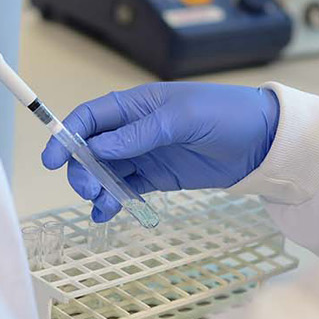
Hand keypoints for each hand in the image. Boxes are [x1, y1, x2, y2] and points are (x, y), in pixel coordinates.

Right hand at [41, 82, 280, 219]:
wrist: (265, 142)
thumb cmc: (226, 115)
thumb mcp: (183, 118)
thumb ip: (140, 134)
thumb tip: (98, 147)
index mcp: (137, 105)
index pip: (91, 117)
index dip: (66, 134)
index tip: (53, 159)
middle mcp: (135, 129)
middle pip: (91, 148)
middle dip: (81, 168)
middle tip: (88, 188)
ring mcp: (146, 154)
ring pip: (106, 171)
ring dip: (95, 187)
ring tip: (101, 203)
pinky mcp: (159, 178)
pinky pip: (126, 189)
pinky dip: (113, 201)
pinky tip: (107, 213)